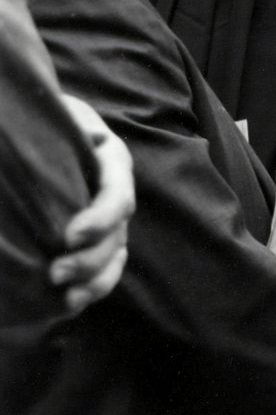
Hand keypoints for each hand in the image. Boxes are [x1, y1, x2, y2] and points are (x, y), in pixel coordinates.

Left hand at [51, 95, 134, 313]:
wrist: (33, 123)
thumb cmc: (36, 113)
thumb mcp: (47, 111)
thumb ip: (46, 127)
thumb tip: (18, 151)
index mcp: (110, 157)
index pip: (117, 194)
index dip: (100, 218)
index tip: (69, 235)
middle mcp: (115, 190)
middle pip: (118, 233)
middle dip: (91, 258)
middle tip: (56, 273)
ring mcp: (107, 216)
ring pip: (115, 255)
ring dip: (95, 280)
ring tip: (67, 297)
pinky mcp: (94, 236)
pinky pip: (104, 268)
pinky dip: (91, 288)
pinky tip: (68, 303)